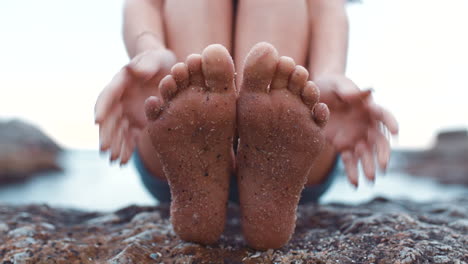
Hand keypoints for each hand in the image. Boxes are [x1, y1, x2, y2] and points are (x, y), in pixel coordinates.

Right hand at [94, 49, 175, 163]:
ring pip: (117, 131)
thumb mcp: (155, 58)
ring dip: (114, 145)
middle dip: (106, 133)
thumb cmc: (159, 61)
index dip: (102, 107)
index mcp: (120, 82)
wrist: (166, 69)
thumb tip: (132, 69)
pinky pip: (129, 137)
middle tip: (104, 149)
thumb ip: (145, 64)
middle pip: (109, 118)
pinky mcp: (136, 122)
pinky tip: (122, 162)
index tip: (97, 120)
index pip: (108, 95)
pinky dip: (126, 149)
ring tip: (113, 160)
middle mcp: (120, 99)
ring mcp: (127, 112)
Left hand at [315, 74, 398, 185]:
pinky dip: (352, 172)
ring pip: (366, 154)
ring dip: (369, 166)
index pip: (383, 115)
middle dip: (382, 153)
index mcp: (367, 107)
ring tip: (371, 180)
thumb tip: (369, 90)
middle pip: (378, 140)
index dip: (391, 122)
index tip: (397, 132)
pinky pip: (349, 160)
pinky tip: (355, 184)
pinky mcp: (343, 146)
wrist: (314, 97)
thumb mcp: (336, 84)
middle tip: (384, 166)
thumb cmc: (329, 85)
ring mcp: (355, 137)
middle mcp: (365, 125)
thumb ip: (349, 89)